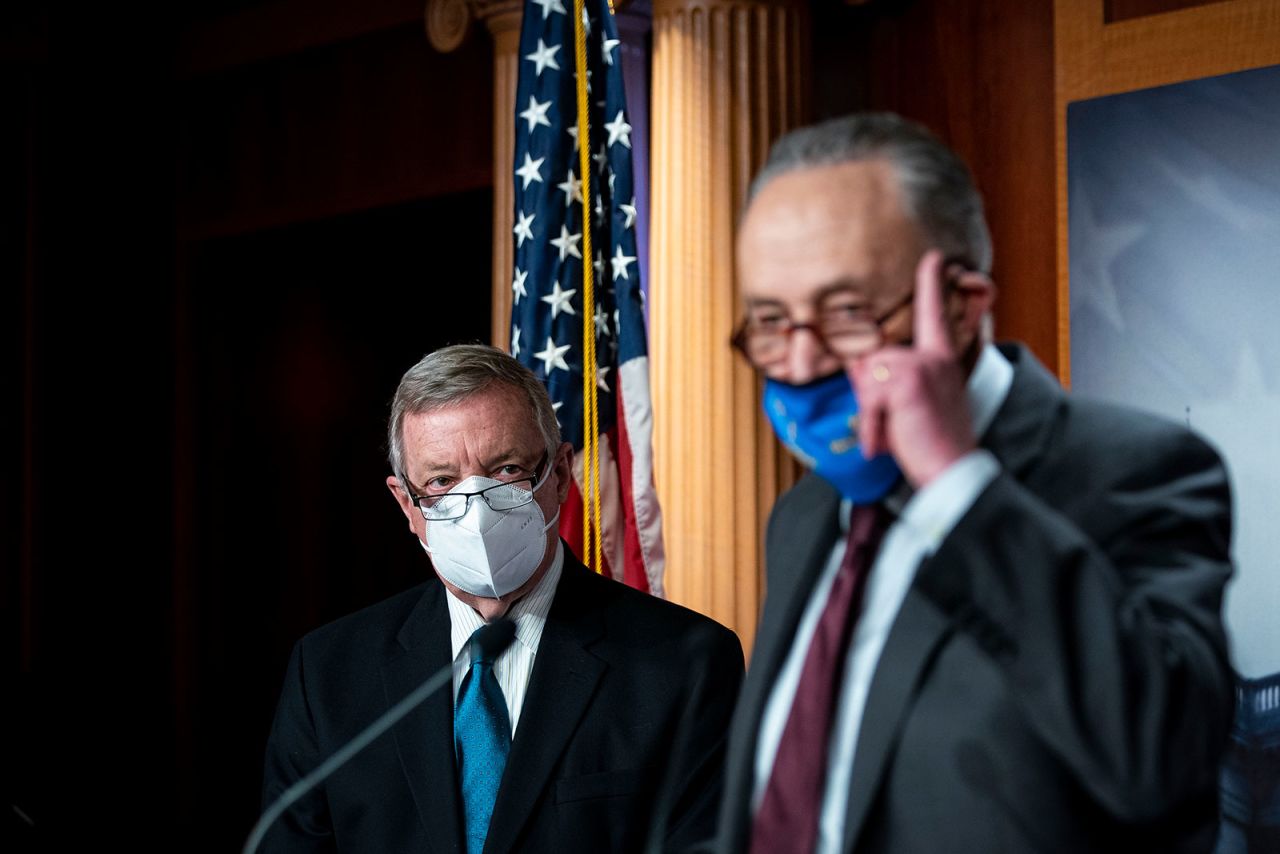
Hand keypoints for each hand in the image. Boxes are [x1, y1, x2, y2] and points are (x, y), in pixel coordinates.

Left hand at [848, 249, 975, 487]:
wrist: (953, 471)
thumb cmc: (932, 444)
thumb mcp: (911, 405)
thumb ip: (889, 380)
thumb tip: (858, 366)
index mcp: (940, 360)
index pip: (934, 315)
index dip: (931, 283)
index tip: (933, 257)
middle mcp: (933, 356)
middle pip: (871, 357)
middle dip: (868, 393)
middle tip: (895, 424)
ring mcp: (921, 365)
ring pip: (865, 374)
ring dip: (869, 410)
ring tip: (894, 432)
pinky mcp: (909, 379)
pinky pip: (869, 394)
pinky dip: (871, 422)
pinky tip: (887, 441)